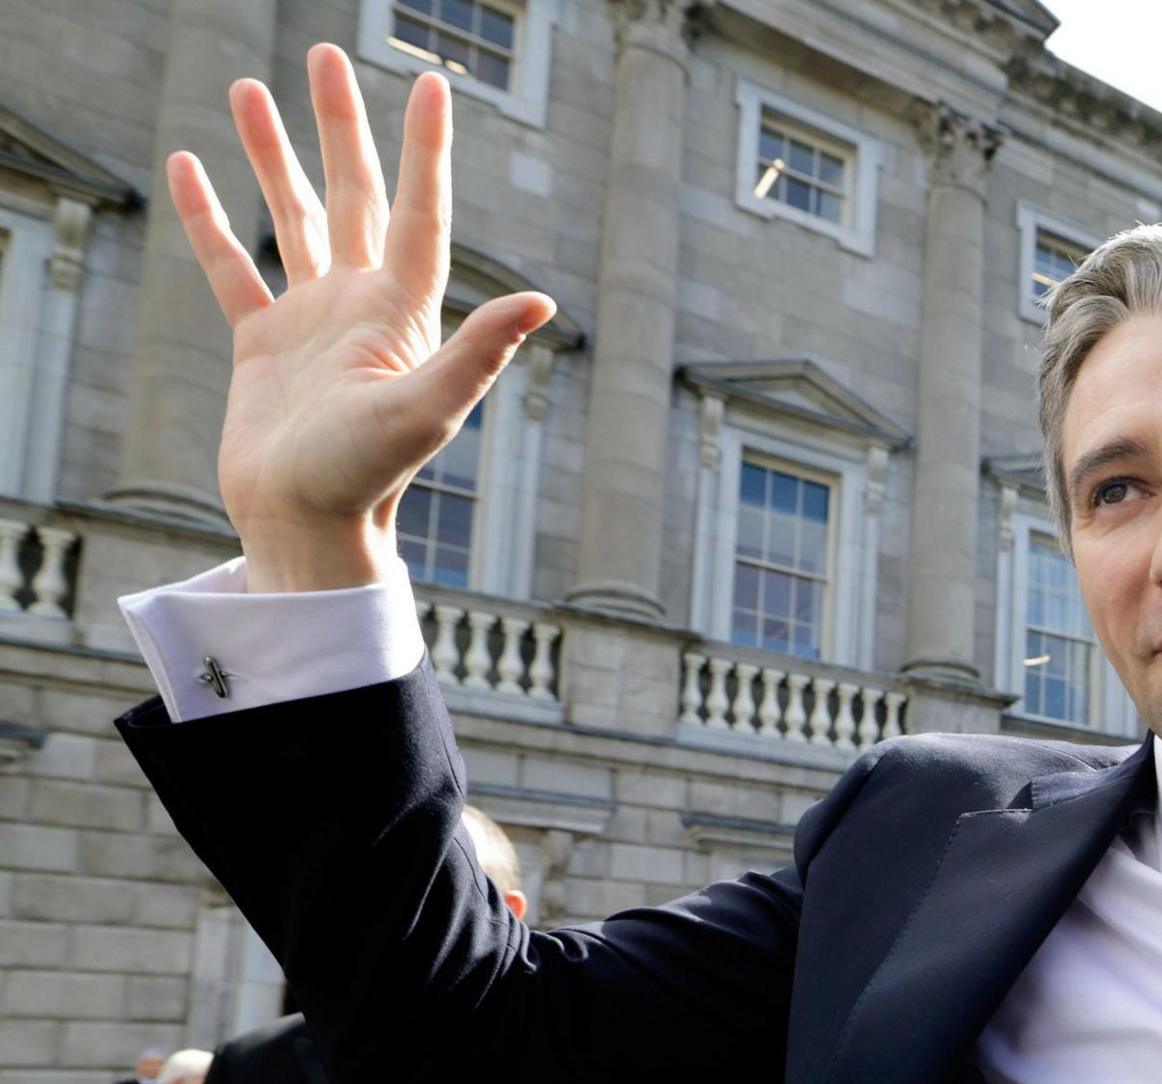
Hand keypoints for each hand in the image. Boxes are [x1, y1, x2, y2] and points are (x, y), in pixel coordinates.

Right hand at [167, 45, 554, 592]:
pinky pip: (232, 265)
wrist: (307, 527)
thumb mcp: (427, 409)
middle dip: (339, 123)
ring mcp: (310, 320)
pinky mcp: (261, 343)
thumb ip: (480, 352)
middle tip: (322, 52)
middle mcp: (361, 303)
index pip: (418, 210)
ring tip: (247, 87)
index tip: (430, 82)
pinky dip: (211, 219)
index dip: (425, 147)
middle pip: (352, 192)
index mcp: (403, 311)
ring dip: (270, 154)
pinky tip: (190, 167)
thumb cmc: (369, 478)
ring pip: (291, 215)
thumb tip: (546, 301)